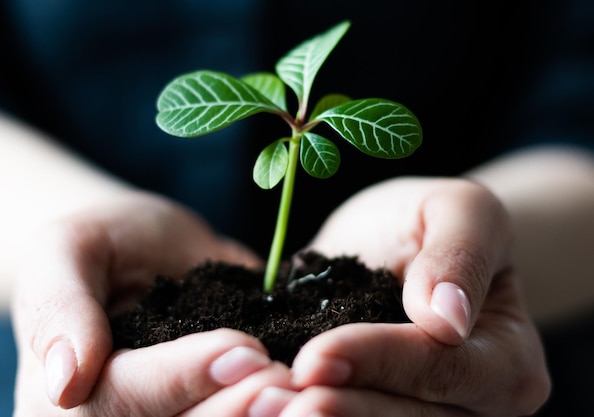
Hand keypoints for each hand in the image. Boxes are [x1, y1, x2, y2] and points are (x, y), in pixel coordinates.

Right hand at [12, 191, 290, 414]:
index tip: (246, 350)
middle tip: (287, 384)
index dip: (183, 378)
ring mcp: (164, 414)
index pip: (122, 398)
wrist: (147, 252)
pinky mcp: (203, 405)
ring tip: (302, 396)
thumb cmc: (107, 242)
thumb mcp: (68, 249)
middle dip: (232, 410)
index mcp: (63, 394)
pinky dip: (264, 413)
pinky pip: (233, 415)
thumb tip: (65, 386)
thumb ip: (61, 305)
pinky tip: (304, 400)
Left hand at [275, 177, 548, 415]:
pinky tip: (270, 407)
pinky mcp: (385, 410)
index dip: (377, 363)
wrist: (400, 246)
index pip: (441, 369)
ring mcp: (430, 416)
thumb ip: (461, 253)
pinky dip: (311, 414)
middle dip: (341, 410)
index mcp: (507, 359)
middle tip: (270, 403)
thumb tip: (449, 321)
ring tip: (264, 407)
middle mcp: (476, 406)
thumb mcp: (458, 209)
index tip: (313, 358)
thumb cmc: (432, 222)